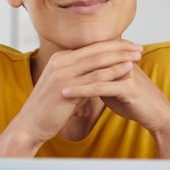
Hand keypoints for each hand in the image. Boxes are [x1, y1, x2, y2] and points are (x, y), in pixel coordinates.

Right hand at [0, 40, 142, 152]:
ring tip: (138, 56)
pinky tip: (128, 70)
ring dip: (120, 57)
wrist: (30, 125)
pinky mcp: (66, 88)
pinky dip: (113, 72)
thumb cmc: (48, 109)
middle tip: (138, 47)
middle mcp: (60, 62)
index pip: (90, 47)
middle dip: (120, 47)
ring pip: (97, 61)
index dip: (112, 45)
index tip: (129, 46)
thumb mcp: (63, 86)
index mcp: (59, 58)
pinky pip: (95, 77)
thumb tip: (95, 73)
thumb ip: (77, 76)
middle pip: (96, 50)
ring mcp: (62, 74)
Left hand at [60, 50, 169, 152]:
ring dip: (71, 76)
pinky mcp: (128, 87)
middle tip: (46, 70)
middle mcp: (122, 62)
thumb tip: (84, 78)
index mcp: (119, 60)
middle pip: (91, 59)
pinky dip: (81, 90)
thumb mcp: (114, 89)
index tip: (52, 65)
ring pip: (93, 72)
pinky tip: (66, 94)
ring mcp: (125, 72)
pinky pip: (99, 87)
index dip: (73, 59)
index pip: (92, 54)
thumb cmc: (135, 103)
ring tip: (51, 81)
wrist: (157, 115)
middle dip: (68, 65)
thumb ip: (100, 80)